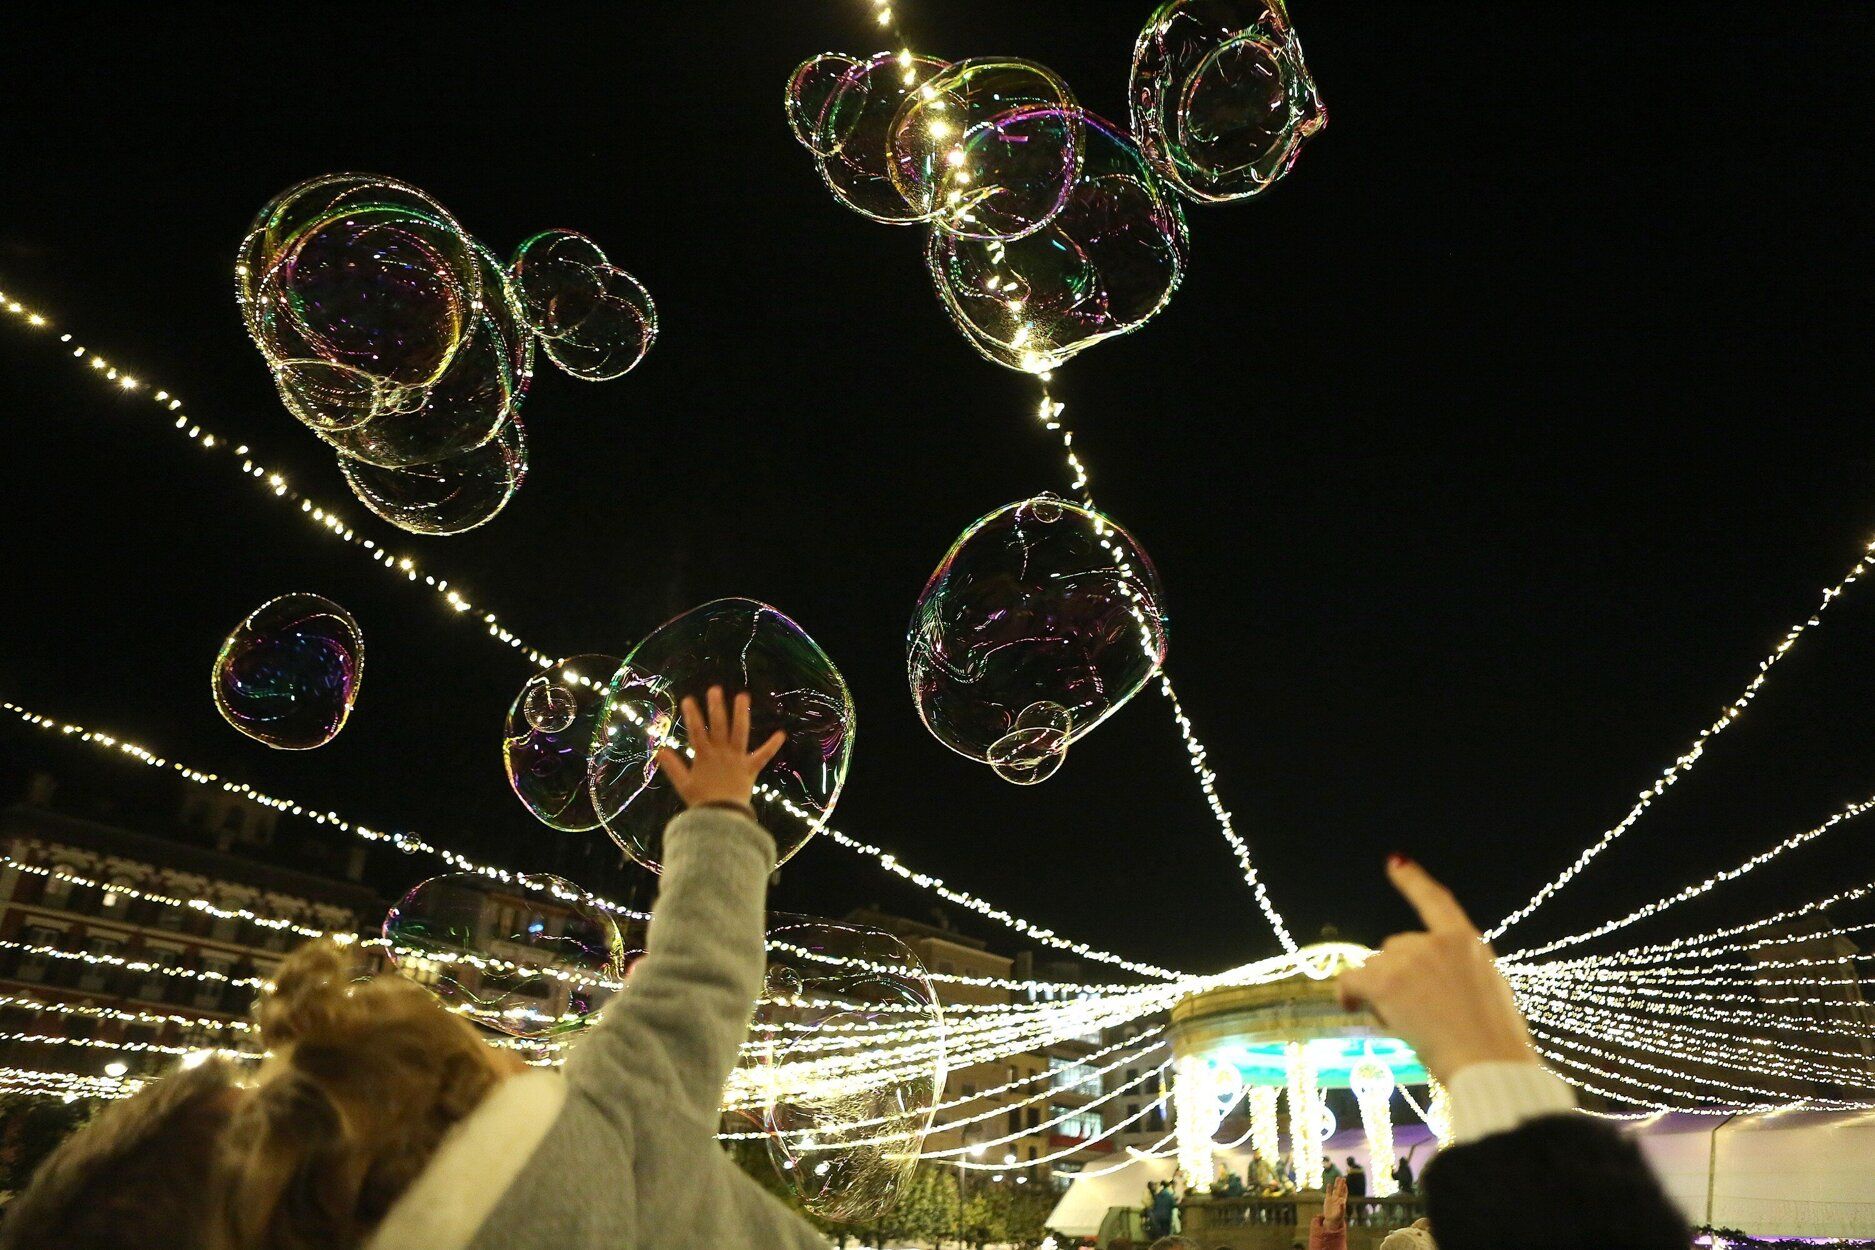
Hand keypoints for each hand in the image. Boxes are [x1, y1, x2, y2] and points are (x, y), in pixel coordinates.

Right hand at [655, 687, 784, 812]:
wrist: (722, 817)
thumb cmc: (702, 802)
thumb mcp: (683, 784)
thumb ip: (672, 766)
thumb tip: (659, 750)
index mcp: (704, 756)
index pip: (696, 731)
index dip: (692, 715)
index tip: (688, 699)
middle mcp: (721, 753)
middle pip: (718, 725)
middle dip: (716, 707)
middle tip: (715, 689)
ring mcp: (737, 758)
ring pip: (739, 732)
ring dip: (741, 713)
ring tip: (743, 696)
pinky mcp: (751, 768)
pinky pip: (763, 756)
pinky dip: (772, 746)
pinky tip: (781, 734)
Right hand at [1322, 1176, 1346, 1229]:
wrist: (1331, 1220)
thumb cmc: (1337, 1218)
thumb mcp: (1340, 1214)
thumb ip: (1341, 1208)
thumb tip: (1342, 1202)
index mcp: (1342, 1202)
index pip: (1344, 1193)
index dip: (1345, 1189)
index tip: (1345, 1184)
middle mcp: (1338, 1199)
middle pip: (1340, 1190)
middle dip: (1341, 1184)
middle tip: (1343, 1178)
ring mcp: (1333, 1199)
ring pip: (1335, 1190)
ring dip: (1336, 1184)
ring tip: (1337, 1177)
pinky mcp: (1327, 1200)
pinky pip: (1328, 1193)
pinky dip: (1329, 1189)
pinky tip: (1329, 1184)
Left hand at [1336, 855, 1535, 1083]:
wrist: (1488, 1063)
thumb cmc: (1493, 1042)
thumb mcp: (1488, 992)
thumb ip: (1456, 973)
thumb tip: (1420, 984)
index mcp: (1467, 942)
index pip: (1436, 901)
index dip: (1413, 881)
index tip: (1395, 862)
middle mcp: (1436, 942)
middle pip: (1394, 950)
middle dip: (1396, 978)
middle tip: (1421, 1016)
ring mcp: (1410, 959)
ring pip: (1375, 970)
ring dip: (1380, 993)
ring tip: (1412, 1025)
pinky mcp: (1386, 982)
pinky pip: (1352, 982)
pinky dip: (1348, 995)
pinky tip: (1352, 1008)